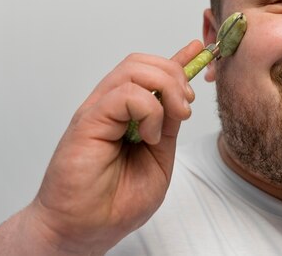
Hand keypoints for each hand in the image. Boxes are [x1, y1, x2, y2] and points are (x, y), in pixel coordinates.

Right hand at [23, 40, 202, 253]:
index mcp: (126, 113)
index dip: (176, 60)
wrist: (82, 230)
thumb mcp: (159, 160)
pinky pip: (125, 94)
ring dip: (165, 89)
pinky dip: (148, 110)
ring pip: (134, 69)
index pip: (150, 74)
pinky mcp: (88, 121)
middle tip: (185, 108)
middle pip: (143, 63)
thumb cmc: (114, 202)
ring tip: (170, 121)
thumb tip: (181, 97)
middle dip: (175, 75)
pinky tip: (149, 136)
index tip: (198, 50)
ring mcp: (97, 111)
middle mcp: (109, 105)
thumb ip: (169, 127)